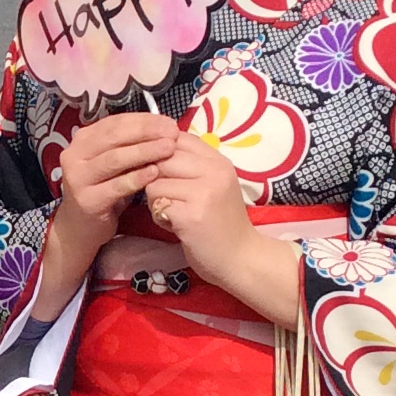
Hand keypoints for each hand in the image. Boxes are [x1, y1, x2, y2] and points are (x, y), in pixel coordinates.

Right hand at [33, 110, 176, 317]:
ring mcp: (78, 178)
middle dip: (146, 133)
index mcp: (83, 140)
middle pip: (114, 137)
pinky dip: (136, 178)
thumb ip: (130, 144)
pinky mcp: (87, 200)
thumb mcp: (114, 163)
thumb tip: (164, 127)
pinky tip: (155, 173)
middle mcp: (74, 155)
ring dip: (144, 152)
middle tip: (172, 133)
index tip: (169, 122)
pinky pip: (116, 186)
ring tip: (169, 148)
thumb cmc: (103, 189)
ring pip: (114, 159)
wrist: (81, 226)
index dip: (144, 120)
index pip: (115, 122)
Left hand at [147, 131, 299, 325]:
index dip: (161, 151)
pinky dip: (159, 216)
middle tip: (167, 198)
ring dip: (155, 200)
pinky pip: (157, 204)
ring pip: (154, 181)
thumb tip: (154, 146)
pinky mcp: (191, 214)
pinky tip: (174, 225)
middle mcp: (214, 171)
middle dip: (155, 178)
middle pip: (162, 158)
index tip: (163, 171)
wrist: (240, 258)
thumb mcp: (213, 185)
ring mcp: (204, 192)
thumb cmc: (221, 222)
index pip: (178, 137)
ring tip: (173, 213)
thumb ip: (191, 165)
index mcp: (219, 161)